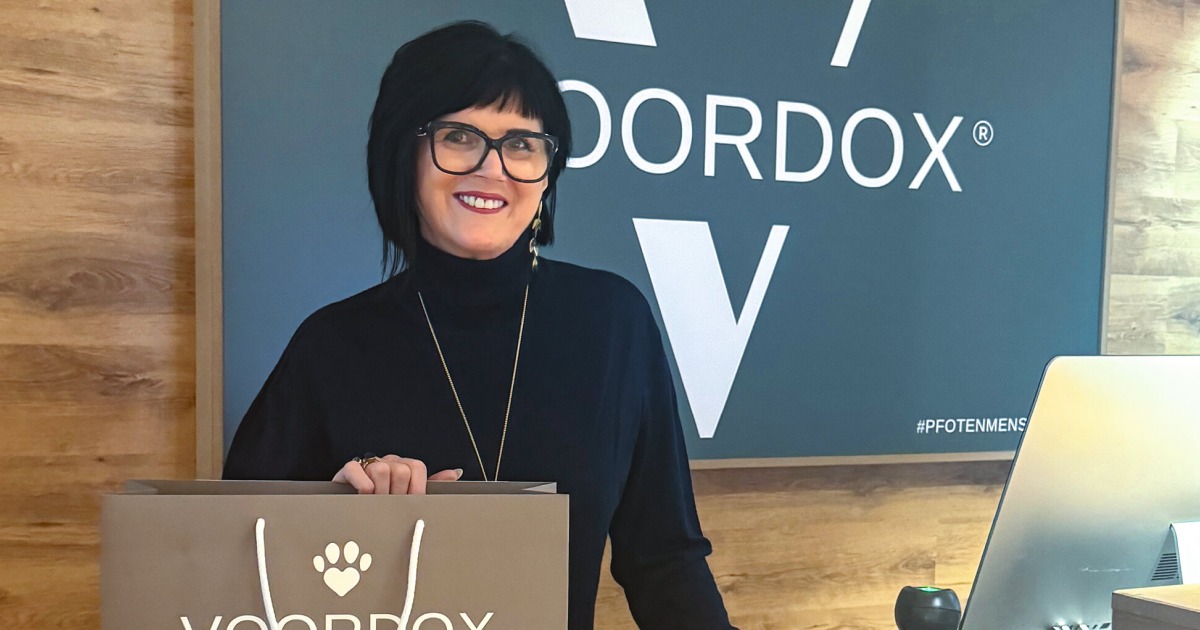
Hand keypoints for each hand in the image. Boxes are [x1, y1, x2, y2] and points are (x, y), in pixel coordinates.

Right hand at [332, 454, 462, 494]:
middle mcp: (387, 462)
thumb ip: (432, 485)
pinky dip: (362, 485)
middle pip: (402, 470)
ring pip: (382, 470)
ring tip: (375, 504)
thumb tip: (455, 473)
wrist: (351, 508)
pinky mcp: (349, 469)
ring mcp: (368, 464)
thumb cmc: (383, 504)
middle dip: (396, 494)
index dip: (416, 488)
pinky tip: (363, 495)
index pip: (417, 467)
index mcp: (403, 466)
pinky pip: (357, 469)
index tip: (410, 504)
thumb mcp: (409, 497)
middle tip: (389, 507)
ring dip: (379, 493)